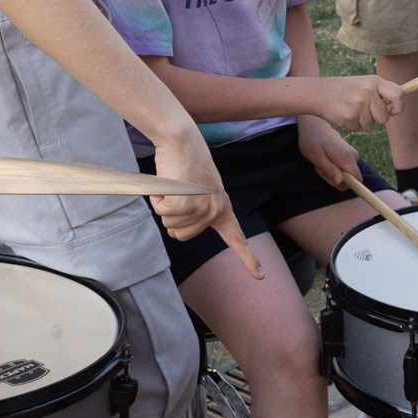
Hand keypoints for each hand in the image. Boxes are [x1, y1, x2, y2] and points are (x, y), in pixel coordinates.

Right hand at [148, 123, 261, 278]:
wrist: (182, 140)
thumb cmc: (186, 164)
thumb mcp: (198, 192)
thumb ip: (195, 214)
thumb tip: (176, 233)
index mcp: (223, 208)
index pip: (237, 239)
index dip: (248, 259)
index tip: (260, 277)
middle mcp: (215, 211)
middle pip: (182, 235)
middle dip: (173, 217)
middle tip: (179, 192)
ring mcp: (201, 208)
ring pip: (171, 225)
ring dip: (165, 206)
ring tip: (175, 186)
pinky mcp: (184, 204)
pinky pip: (162, 213)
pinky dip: (158, 199)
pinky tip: (167, 183)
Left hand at [296, 115, 359, 190]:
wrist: (314, 123)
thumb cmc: (312, 139)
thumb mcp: (316, 157)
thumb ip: (329, 170)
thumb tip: (341, 183)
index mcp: (347, 157)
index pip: (357, 181)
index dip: (344, 185)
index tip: (329, 177)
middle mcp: (354, 156)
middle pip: (350, 179)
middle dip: (334, 178)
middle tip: (320, 168)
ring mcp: (353, 154)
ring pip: (346, 174)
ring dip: (331, 173)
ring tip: (320, 162)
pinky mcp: (349, 154)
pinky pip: (344, 168)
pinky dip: (333, 167)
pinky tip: (324, 159)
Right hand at [310, 74, 403, 131]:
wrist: (317, 93)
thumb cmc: (343, 90)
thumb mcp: (363, 84)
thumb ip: (379, 93)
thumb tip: (396, 107)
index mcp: (374, 81)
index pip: (399, 94)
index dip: (399, 106)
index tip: (392, 111)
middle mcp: (368, 91)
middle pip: (384, 117)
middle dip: (374, 119)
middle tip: (360, 109)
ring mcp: (359, 103)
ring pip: (370, 125)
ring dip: (361, 122)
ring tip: (349, 109)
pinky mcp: (349, 116)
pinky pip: (358, 128)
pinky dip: (350, 125)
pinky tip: (342, 114)